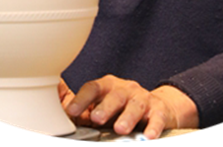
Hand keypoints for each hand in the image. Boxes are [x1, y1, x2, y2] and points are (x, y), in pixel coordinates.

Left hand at [60, 75, 198, 139]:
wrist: (159, 107)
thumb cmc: (124, 109)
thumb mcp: (104, 106)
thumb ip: (85, 110)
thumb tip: (62, 111)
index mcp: (109, 87)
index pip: (94, 88)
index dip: (82, 98)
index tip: (72, 110)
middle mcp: (126, 90)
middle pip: (115, 96)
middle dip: (105, 107)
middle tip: (96, 118)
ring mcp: (143, 99)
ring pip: (135, 106)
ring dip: (127, 117)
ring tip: (120, 129)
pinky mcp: (159, 111)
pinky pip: (157, 118)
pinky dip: (153, 127)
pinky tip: (148, 137)